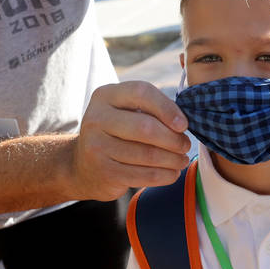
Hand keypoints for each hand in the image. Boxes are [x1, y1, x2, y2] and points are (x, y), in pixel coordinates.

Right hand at [72, 81, 191, 199]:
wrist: (83, 166)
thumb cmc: (116, 134)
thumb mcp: (124, 112)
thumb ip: (149, 110)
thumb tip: (183, 123)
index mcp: (105, 96)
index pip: (141, 93)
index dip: (167, 108)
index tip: (183, 124)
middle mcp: (96, 118)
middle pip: (145, 127)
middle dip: (173, 139)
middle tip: (185, 145)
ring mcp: (97, 147)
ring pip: (147, 154)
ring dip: (173, 159)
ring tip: (182, 160)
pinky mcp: (105, 172)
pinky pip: (144, 175)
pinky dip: (165, 175)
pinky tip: (172, 173)